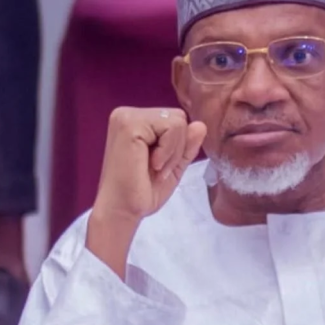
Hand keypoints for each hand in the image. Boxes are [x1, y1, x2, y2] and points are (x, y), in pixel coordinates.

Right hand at [92, 107, 206, 223]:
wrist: (123, 210)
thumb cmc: (142, 192)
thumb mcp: (173, 166)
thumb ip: (186, 146)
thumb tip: (201, 125)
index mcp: (136, 122)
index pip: (175, 120)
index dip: (177, 146)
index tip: (160, 167)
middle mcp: (128, 114)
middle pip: (178, 118)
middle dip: (177, 148)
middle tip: (158, 169)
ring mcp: (127, 117)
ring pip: (177, 121)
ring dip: (173, 152)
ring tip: (155, 168)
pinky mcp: (129, 124)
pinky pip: (170, 127)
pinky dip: (168, 151)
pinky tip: (152, 164)